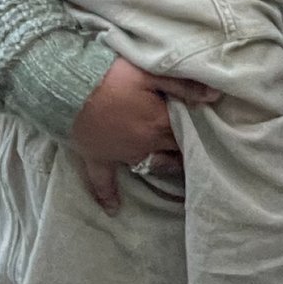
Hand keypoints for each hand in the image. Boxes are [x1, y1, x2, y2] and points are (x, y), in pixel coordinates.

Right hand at [68, 58, 215, 212]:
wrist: (67, 89)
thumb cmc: (111, 77)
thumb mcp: (150, 73)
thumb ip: (183, 85)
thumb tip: (215, 95)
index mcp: (159, 123)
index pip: (187, 133)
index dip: (200, 133)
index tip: (213, 137)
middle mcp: (144, 144)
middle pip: (172, 153)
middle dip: (186, 153)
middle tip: (201, 157)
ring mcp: (120, 154)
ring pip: (148, 166)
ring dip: (163, 169)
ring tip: (178, 175)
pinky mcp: (97, 158)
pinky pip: (102, 182)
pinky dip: (107, 196)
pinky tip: (113, 210)